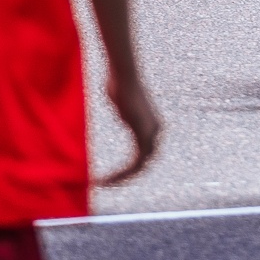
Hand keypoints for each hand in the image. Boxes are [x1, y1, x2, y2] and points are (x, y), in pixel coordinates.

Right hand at [96, 71, 161, 185]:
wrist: (124, 76)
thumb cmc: (119, 84)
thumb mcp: (124, 104)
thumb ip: (126, 113)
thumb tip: (122, 108)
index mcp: (152, 125)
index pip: (145, 153)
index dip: (130, 167)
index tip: (112, 173)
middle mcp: (155, 130)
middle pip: (145, 162)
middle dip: (127, 175)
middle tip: (107, 183)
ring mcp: (151, 133)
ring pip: (140, 166)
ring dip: (123, 177)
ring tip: (104, 183)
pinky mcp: (143, 134)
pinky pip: (134, 162)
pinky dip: (121, 173)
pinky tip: (105, 178)